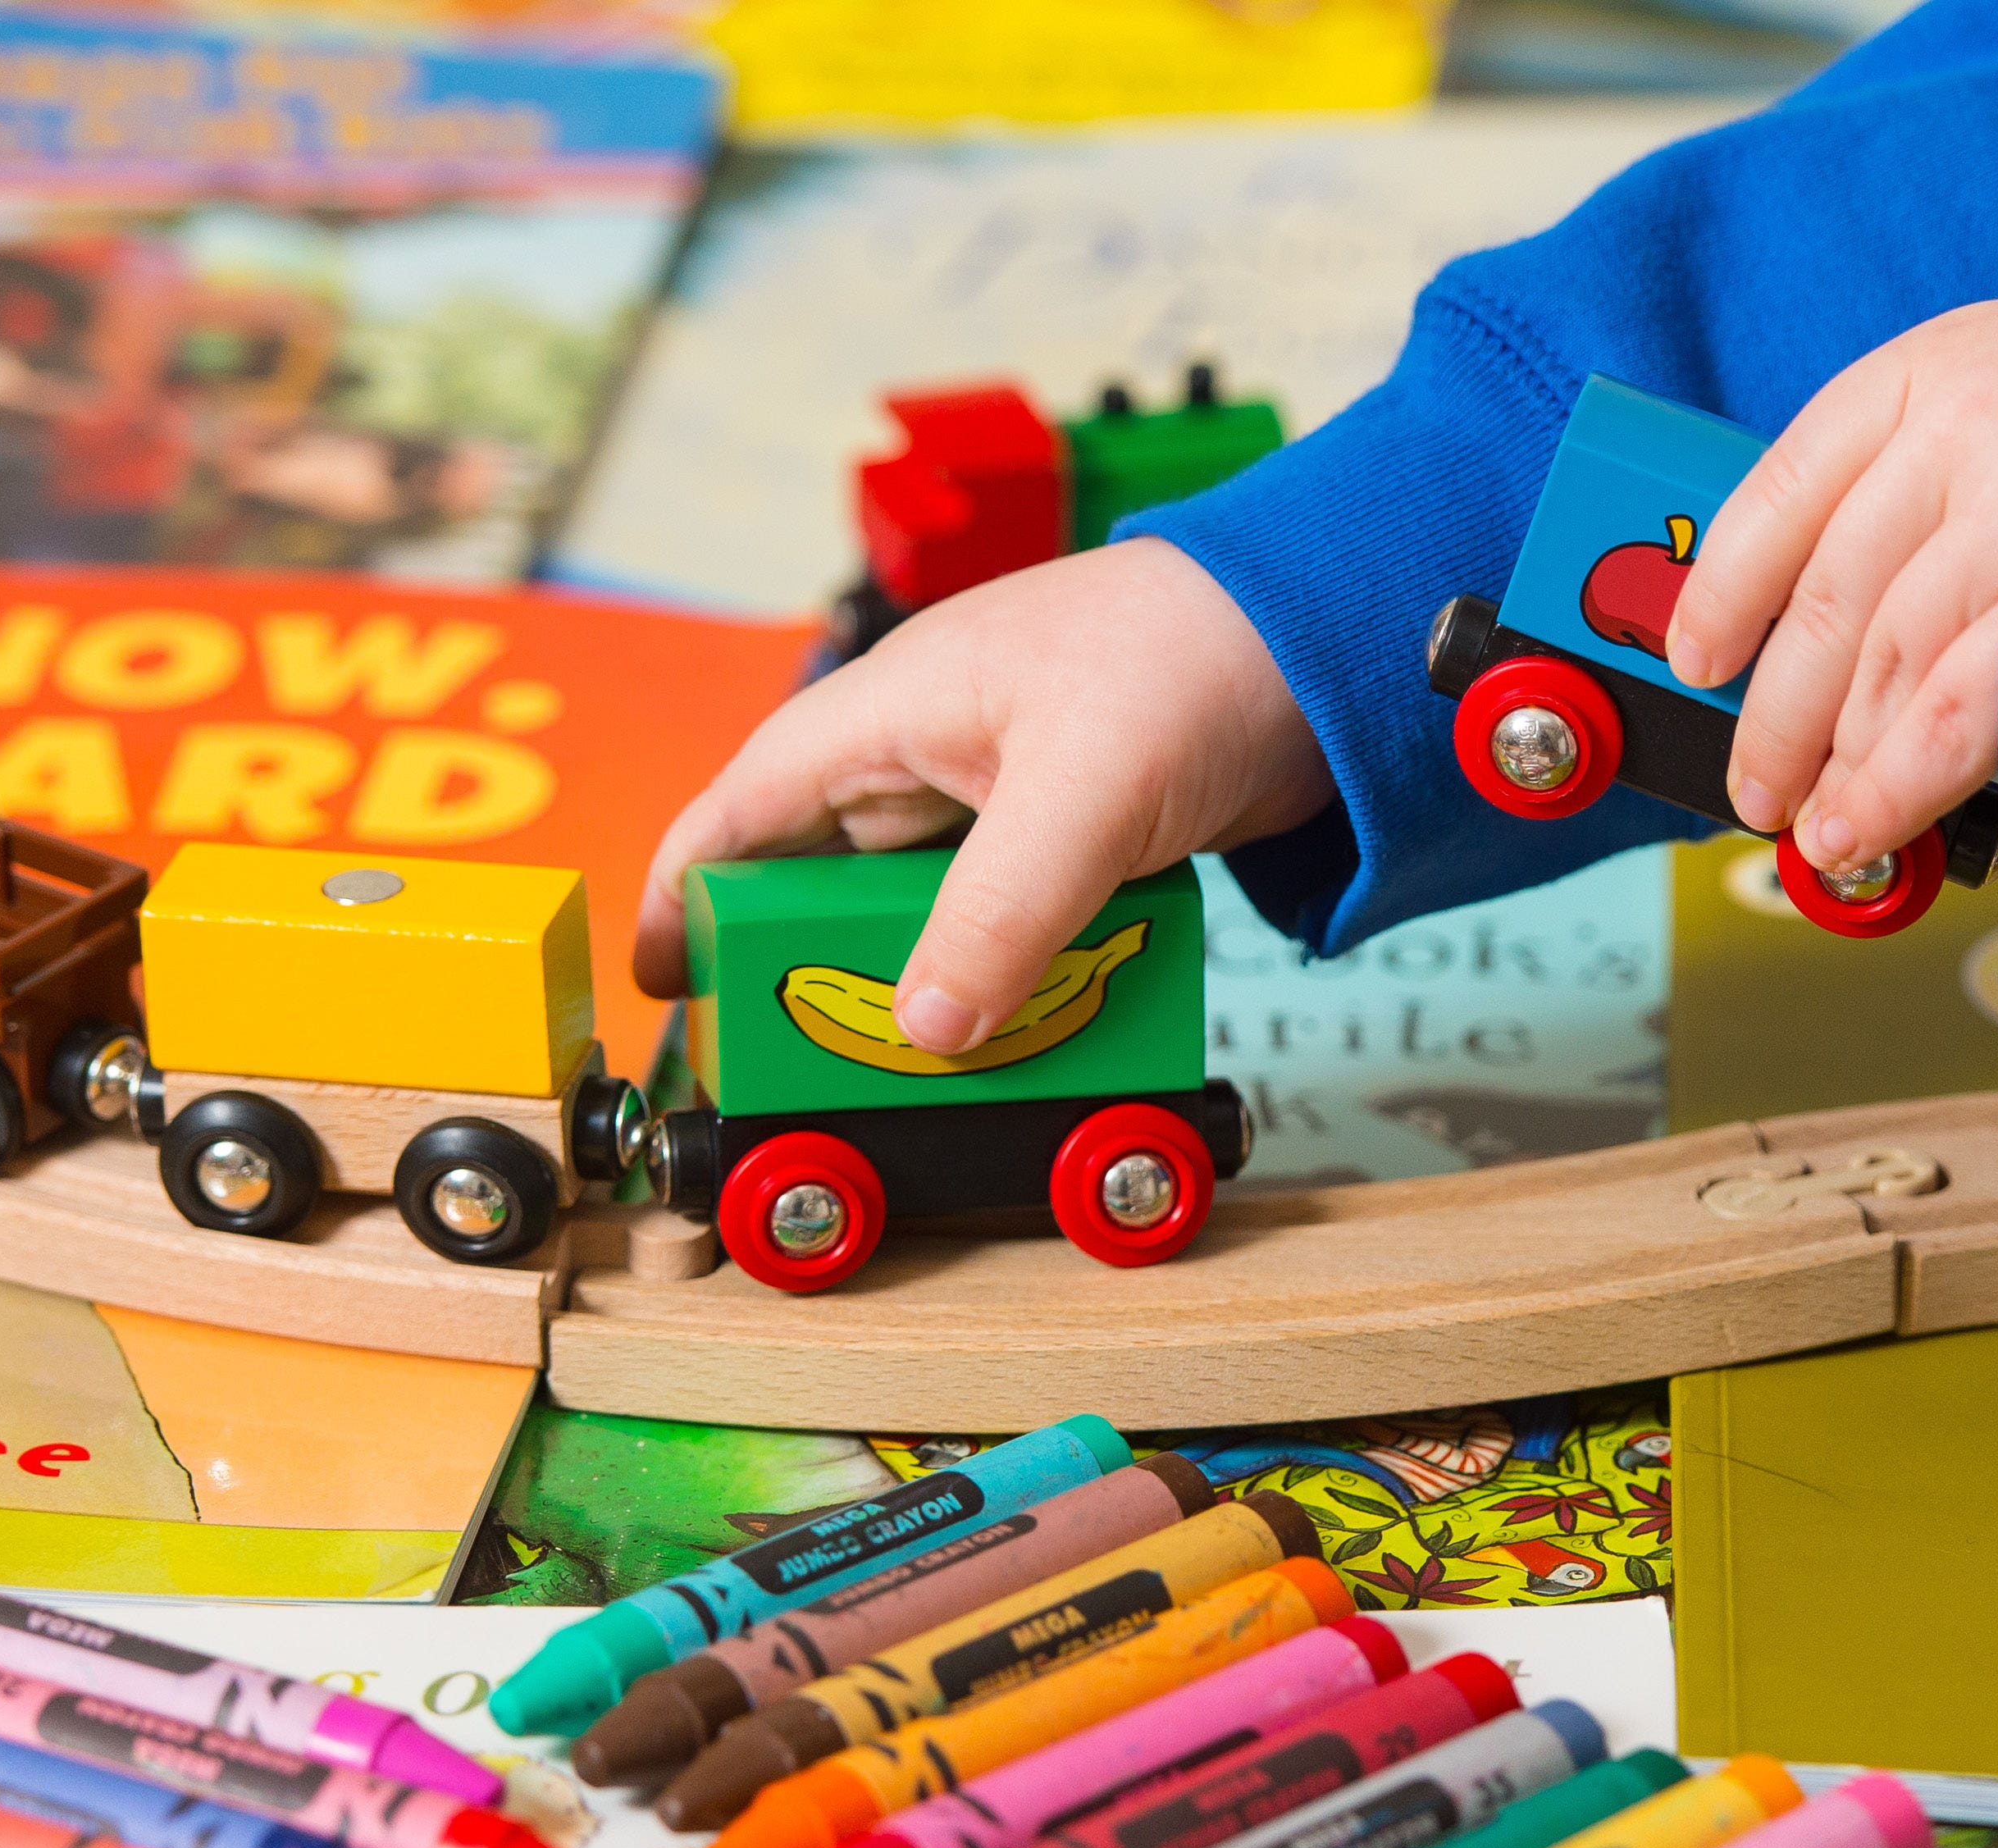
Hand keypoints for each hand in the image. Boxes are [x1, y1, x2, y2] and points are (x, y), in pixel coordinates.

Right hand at [631, 538, 1334, 1053]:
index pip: (744, 809)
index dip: (687, 896)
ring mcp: (1002, 794)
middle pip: (823, 878)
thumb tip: (928, 1027)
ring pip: (918, 911)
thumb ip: (1002, 912)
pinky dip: (1000, 973)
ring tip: (908, 1065)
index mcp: (891, 710)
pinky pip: (1003, 921)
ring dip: (916, 983)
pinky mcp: (1069, 833)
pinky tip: (1014, 1026)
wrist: (1335, 631)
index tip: (661, 984)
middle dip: (804, 968)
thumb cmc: (1197, 651)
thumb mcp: (1085, 792)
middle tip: (797, 1061)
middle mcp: (930, 751)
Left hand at [1662, 298, 1997, 875]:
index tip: (1695, 658)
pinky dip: (1895, 788)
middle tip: (1754, 784)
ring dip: (1839, 765)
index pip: (1781, 490)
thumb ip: (1902, 501)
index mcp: (1928, 373)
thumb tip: (1786, 643)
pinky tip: (1863, 828)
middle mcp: (1968, 433)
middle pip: (1830, 599)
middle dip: (1777, 715)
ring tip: (1815, 825)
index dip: (1724, 591)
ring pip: (1888, 667)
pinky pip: (1952, 717)